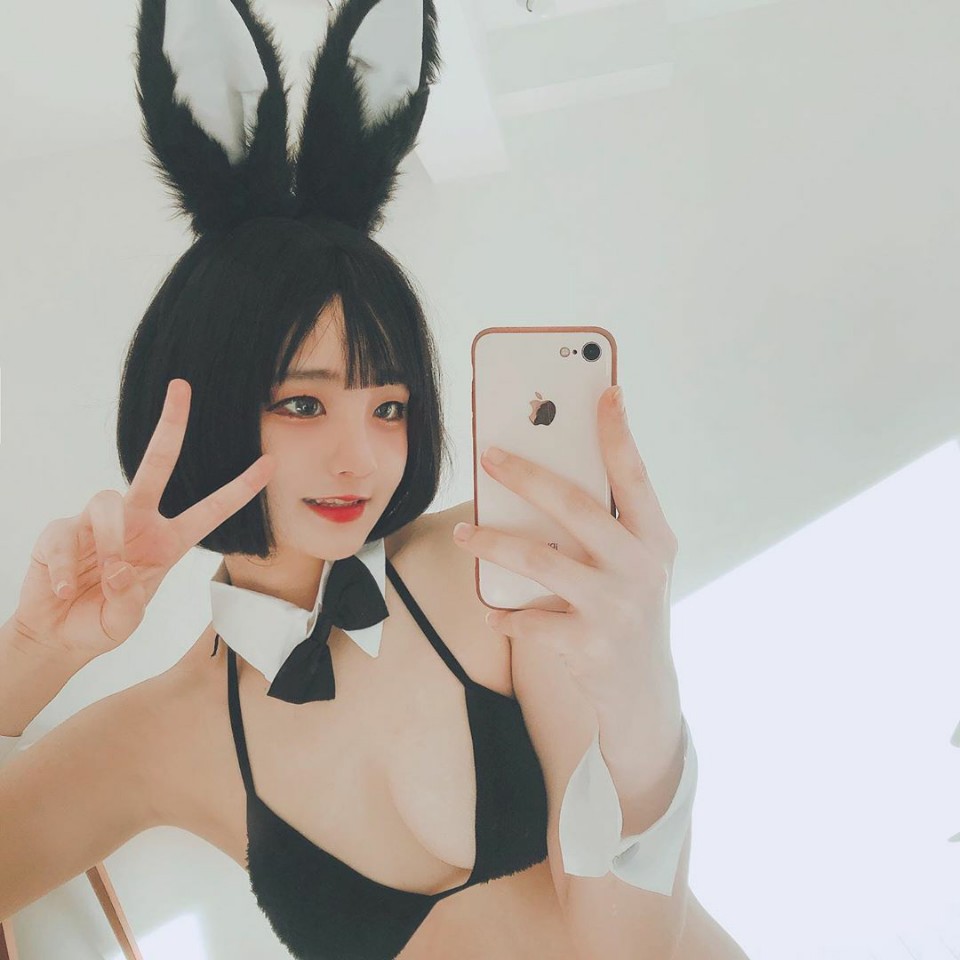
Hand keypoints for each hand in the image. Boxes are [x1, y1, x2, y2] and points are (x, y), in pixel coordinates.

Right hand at [14, 379, 273, 661]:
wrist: (57, 635)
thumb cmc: (101, 622)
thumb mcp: (125, 621)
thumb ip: (128, 604)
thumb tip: (117, 572)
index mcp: (167, 541)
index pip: (210, 509)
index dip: (240, 488)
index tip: (270, 462)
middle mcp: (137, 521)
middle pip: (156, 463)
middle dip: (171, 426)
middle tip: (182, 389)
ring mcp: (97, 522)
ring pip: (109, 503)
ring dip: (109, 544)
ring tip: (103, 581)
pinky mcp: (61, 529)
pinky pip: (65, 533)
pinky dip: (65, 566)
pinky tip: (65, 589)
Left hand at [452, 385, 678, 711]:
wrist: (643, 693)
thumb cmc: (628, 608)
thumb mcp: (634, 565)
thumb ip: (606, 526)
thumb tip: (545, 475)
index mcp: (656, 539)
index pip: (635, 476)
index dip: (619, 434)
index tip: (605, 393)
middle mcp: (641, 568)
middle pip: (575, 507)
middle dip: (526, 475)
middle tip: (488, 455)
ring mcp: (616, 608)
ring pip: (539, 560)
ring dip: (493, 543)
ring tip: (464, 533)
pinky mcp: (589, 646)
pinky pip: (531, 620)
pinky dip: (505, 614)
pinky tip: (493, 612)